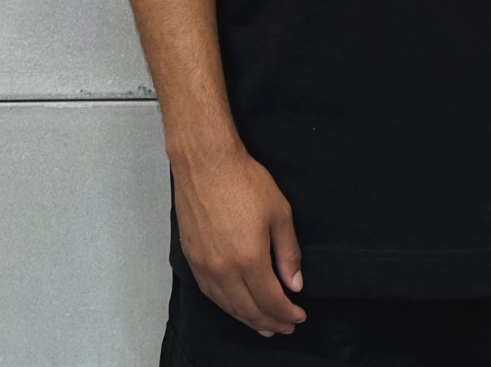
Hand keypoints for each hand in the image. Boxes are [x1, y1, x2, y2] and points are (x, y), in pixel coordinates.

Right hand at [172, 146, 306, 336]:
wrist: (206, 163)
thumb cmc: (244, 181)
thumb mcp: (279, 212)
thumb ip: (288, 252)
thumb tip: (293, 283)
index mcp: (249, 260)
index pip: (270, 301)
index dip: (286, 313)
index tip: (299, 315)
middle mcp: (224, 270)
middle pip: (249, 310)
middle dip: (270, 322)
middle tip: (285, 327)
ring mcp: (205, 266)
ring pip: (227, 306)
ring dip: (247, 319)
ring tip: (263, 325)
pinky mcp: (191, 258)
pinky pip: (210, 293)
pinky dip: (226, 306)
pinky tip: (235, 306)